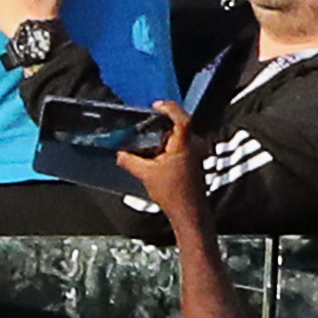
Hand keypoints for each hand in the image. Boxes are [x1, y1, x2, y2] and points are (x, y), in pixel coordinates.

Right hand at [115, 102, 205, 223]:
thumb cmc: (174, 194)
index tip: (156, 105)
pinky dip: (172, 141)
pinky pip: (185, 142)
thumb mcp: (146, 174)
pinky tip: (160, 151)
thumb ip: (130, 161)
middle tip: (151, 118)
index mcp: (184, 145)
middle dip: (166, 118)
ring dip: (169, 131)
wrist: (189, 212)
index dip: (169, 107)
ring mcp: (197, 152)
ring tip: (153, 134)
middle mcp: (194, 145)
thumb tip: (120, 153)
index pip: (181, 118)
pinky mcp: (196, 160)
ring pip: (184, 133)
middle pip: (182, 122)